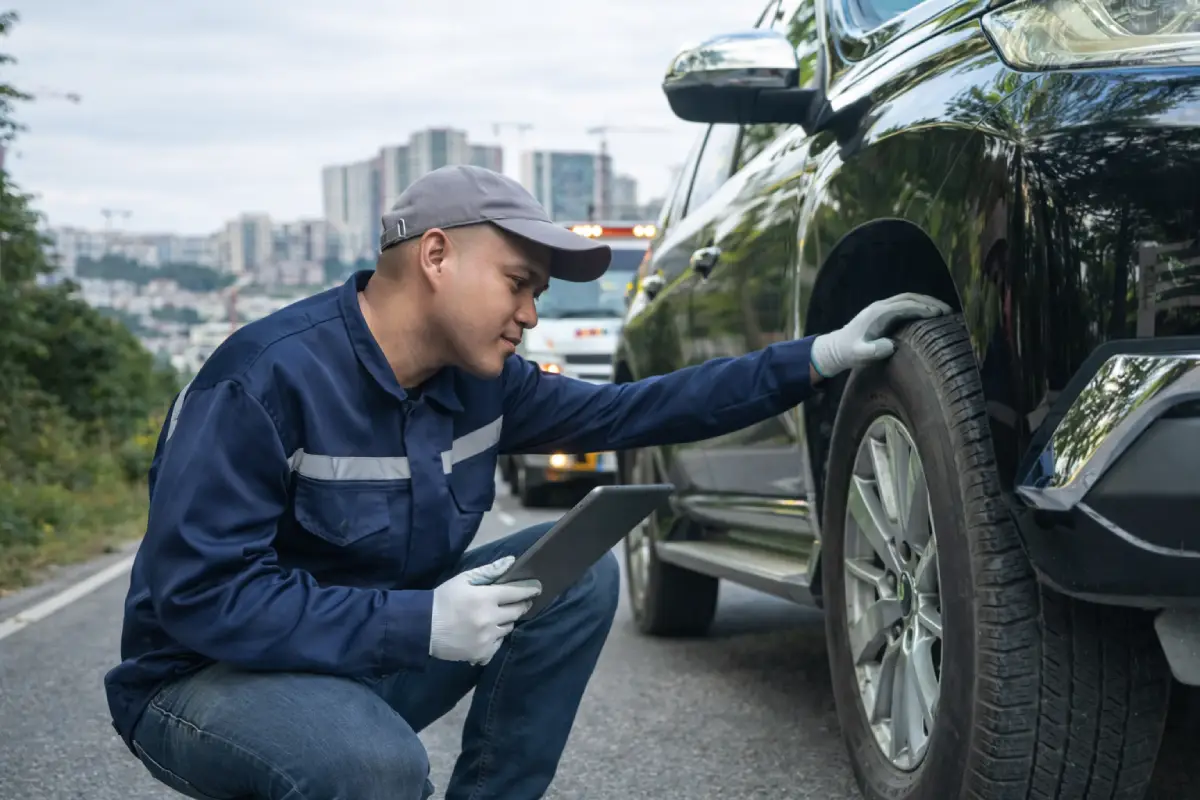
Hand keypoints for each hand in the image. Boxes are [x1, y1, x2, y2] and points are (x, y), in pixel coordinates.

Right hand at [429, 556, 542, 665]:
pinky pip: (498, 644)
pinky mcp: (481, 653)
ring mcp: (487, 638)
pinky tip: (486, 633)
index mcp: (485, 598)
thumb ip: (489, 571)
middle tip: (520, 602)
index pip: (516, 592)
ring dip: (506, 621)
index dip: (529, 589)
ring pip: (508, 627)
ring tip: (496, 616)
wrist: (422, 628)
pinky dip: (495, 638)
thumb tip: (511, 562)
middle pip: (517, 611)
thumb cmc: (443, 599)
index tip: (538, 587)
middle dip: (521, 605)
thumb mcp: (463, 580)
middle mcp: (489, 619)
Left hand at [811, 293, 950, 378]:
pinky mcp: (884, 314)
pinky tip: (930, 316)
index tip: (939, 314)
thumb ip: (872, 351)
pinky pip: (905, 305)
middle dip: (930, 302)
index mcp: (878, 313)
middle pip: (910, 297)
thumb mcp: (859, 354)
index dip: (922, 308)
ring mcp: (882, 309)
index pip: (905, 305)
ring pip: (908, 299)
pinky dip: (919, 307)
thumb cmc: (849, 352)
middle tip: (948, 311)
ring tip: (944, 312)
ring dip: (926, 303)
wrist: (836, 349)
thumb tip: (891, 345)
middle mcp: (881, 307)